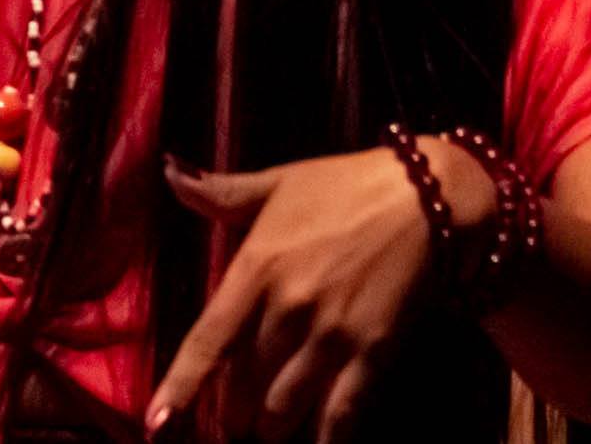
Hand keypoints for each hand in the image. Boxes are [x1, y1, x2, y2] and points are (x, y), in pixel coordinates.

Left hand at [144, 141, 492, 441]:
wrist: (432, 193)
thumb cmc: (350, 185)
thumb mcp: (282, 182)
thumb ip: (222, 192)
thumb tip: (169, 173)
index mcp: (258, 267)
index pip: (207, 342)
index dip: (180, 387)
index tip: (158, 423)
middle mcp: (290, 307)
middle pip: (243, 384)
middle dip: (233, 409)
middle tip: (232, 419)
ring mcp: (333, 333)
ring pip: (283, 407)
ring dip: (272, 425)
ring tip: (270, 426)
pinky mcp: (374, 350)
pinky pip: (341, 412)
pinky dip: (327, 437)